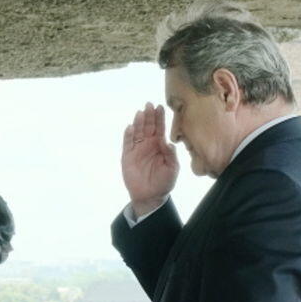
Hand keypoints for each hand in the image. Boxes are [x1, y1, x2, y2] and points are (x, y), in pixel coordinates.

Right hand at [121, 103, 178, 217]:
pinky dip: (128, 135)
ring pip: (137, 132)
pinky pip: (127, 143)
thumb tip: (168, 142)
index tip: (160, 107)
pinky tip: (130, 127)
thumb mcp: (172, 168)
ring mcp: (137, 149)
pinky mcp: (127, 156)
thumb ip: (171, 155)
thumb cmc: (164, 182)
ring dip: (138, 122)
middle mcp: (148, 144)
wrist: (150, 196)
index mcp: (160, 145)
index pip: (160, 128)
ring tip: (140, 113)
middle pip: (148, 126)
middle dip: (149, 115)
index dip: (160, 117)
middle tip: (149, 105)